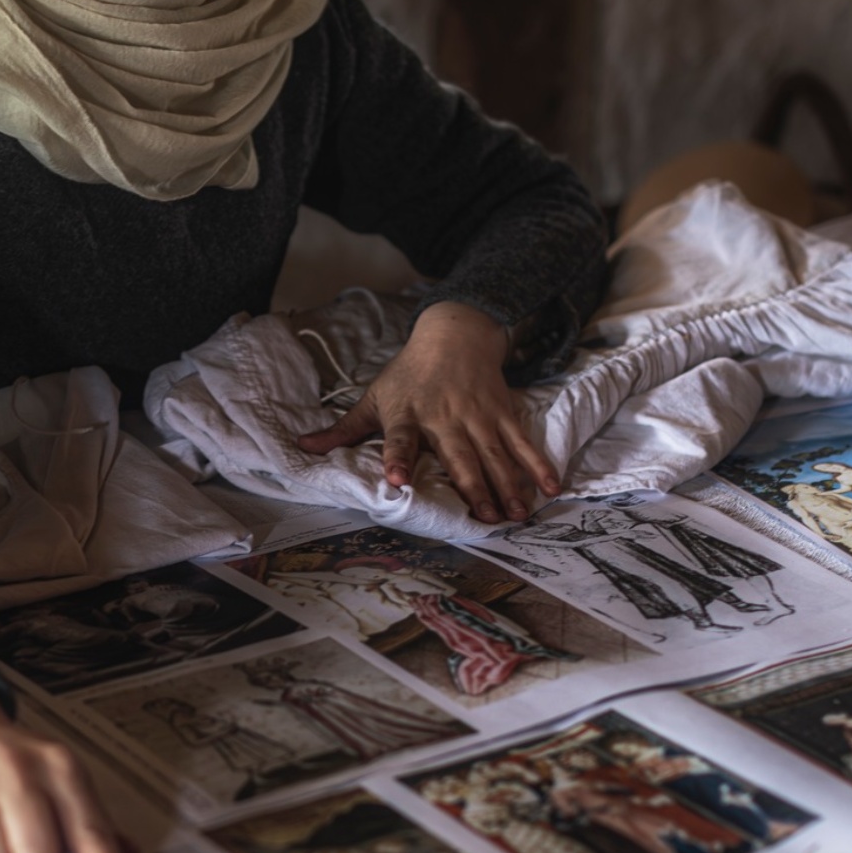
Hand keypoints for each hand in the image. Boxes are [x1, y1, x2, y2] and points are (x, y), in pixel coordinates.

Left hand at [294, 299, 558, 522]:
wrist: (453, 334)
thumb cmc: (408, 374)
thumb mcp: (374, 397)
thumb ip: (343, 429)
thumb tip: (303, 446)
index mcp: (407, 415)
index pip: (399, 440)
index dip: (397, 459)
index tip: (396, 481)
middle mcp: (444, 417)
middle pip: (459, 456)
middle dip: (473, 486)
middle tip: (483, 518)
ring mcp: (477, 416)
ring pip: (495, 455)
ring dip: (507, 486)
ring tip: (515, 516)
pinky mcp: (502, 413)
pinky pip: (522, 442)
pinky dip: (537, 465)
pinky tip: (549, 489)